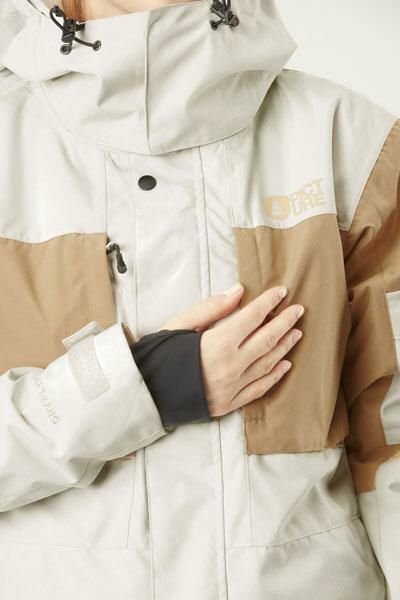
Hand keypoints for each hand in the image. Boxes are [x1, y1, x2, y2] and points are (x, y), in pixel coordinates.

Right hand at [161, 284, 303, 416]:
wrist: (145, 395)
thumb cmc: (158, 355)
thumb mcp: (180, 324)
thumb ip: (212, 308)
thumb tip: (238, 291)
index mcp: (219, 343)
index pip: (253, 317)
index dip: (270, 302)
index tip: (282, 292)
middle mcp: (232, 365)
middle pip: (268, 339)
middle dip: (285, 322)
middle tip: (299, 310)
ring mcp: (233, 387)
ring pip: (268, 363)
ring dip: (285, 346)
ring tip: (297, 333)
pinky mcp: (229, 403)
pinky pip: (259, 388)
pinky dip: (274, 376)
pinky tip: (285, 365)